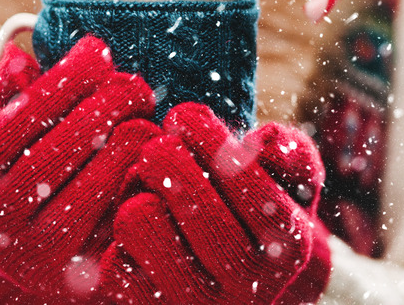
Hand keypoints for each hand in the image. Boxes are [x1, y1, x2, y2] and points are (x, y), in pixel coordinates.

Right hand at [0, 35, 160, 302]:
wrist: (28, 256)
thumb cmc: (25, 178)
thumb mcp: (12, 141)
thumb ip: (15, 97)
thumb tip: (19, 54)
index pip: (22, 114)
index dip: (66, 77)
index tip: (98, 49)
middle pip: (62, 147)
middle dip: (107, 104)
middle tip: (136, 85)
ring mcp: (35, 255)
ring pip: (97, 183)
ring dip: (130, 140)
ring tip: (146, 118)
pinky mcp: (78, 277)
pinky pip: (121, 219)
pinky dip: (141, 181)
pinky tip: (151, 158)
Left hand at [101, 102, 329, 303]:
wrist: (228, 284)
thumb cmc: (251, 212)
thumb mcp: (287, 184)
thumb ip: (291, 156)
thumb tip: (265, 139)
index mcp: (287, 244)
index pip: (240, 176)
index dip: (204, 137)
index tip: (184, 117)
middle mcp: (245, 284)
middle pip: (186, 198)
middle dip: (164, 158)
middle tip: (157, 148)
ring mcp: (194, 303)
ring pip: (139, 220)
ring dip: (136, 194)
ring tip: (147, 190)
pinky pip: (113, 256)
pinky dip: (115, 235)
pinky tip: (133, 231)